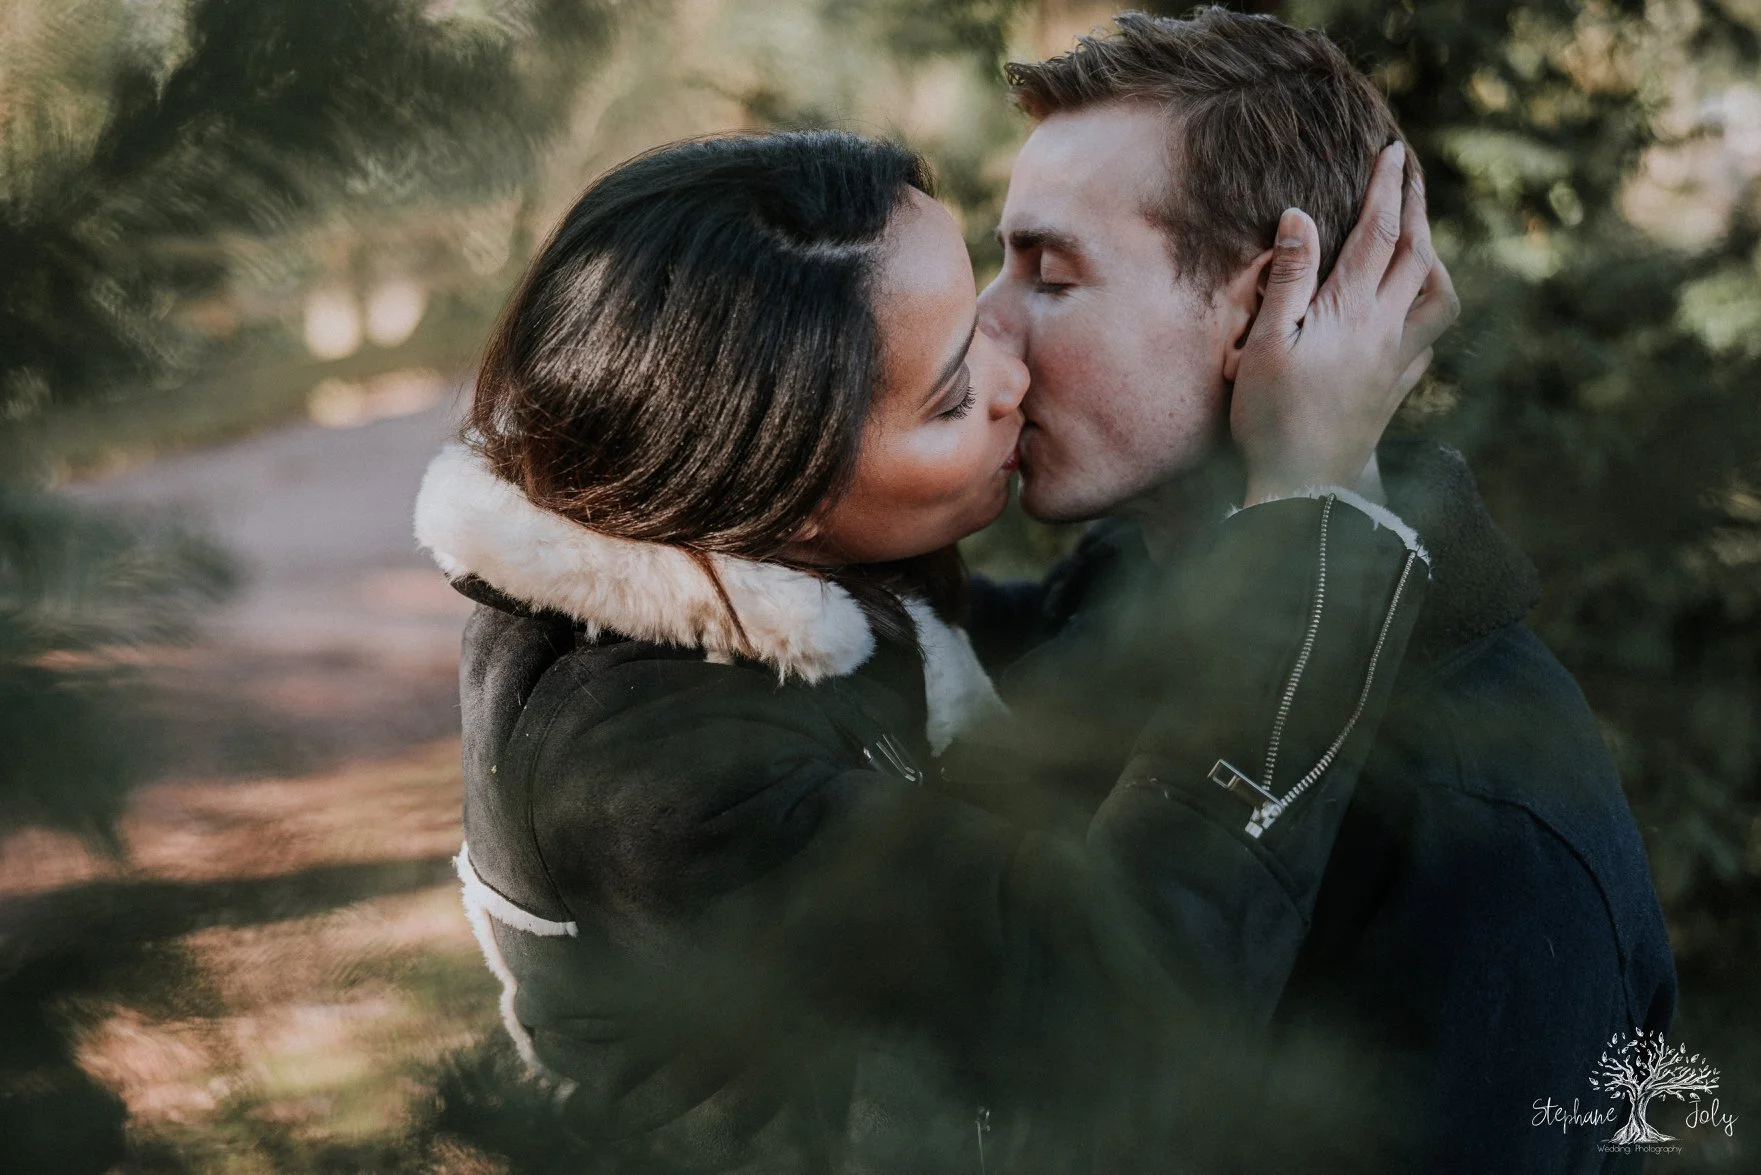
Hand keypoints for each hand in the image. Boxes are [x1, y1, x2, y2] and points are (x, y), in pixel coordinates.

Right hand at [1233, 141, 1459, 505]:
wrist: (1303, 492)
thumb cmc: (1272, 419)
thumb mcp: (1265, 344)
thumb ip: (1288, 278)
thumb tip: (1302, 216)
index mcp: (1353, 313)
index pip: (1380, 234)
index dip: (1389, 188)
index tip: (1394, 151)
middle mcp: (1386, 332)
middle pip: (1417, 255)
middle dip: (1417, 207)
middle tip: (1412, 173)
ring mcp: (1397, 364)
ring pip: (1438, 297)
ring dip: (1433, 260)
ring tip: (1419, 241)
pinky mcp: (1394, 392)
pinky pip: (1428, 340)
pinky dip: (1426, 311)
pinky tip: (1410, 311)